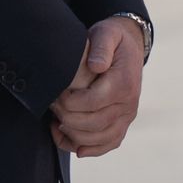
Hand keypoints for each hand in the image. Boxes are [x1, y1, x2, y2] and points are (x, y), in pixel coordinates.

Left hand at [49, 17, 143, 157]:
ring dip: (73, 135)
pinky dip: (88, 149)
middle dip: (66, 118)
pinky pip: (108, 144)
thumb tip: (95, 66)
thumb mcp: (107, 33)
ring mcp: (128, 116)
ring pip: (98, 139)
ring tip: (58, 121)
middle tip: (53, 105)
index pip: (92, 103)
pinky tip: (71, 141)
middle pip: (93, 124)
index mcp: (124, 82)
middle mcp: (129, 103)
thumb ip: (101, 47)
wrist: (130, 47)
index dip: (68, 102)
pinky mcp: (124, 124)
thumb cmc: (113, 40)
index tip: (56, 93)